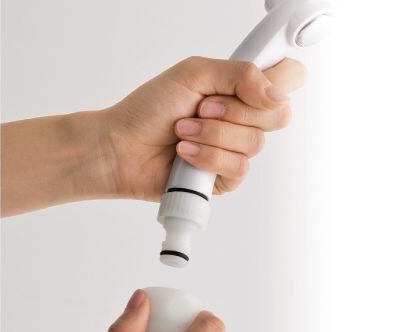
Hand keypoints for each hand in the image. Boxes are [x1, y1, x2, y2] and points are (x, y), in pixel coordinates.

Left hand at [101, 56, 306, 200]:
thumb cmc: (150, 109)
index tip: (252, 84)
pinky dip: (209, 157)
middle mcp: (242, 119)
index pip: (287, 79)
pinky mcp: (225, 178)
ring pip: (254, 143)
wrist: (122, 147)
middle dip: (234, 111)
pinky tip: (186, 154)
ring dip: (214, 135)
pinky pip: (238, 168)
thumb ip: (240, 74)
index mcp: (239, 89)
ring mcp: (234, 149)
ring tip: (183, 131)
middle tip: (201, 108)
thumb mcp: (194, 74)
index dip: (281, 80)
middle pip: (277, 115)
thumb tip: (276, 93)